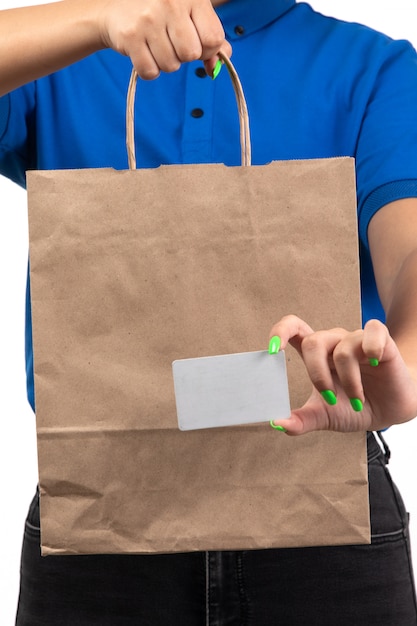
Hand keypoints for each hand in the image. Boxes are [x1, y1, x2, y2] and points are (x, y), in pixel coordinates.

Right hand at [98, 0, 231, 78]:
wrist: (116, 8)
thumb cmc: (160, 14)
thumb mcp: (190, 17)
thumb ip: (211, 40)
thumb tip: (216, 67)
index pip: (213, 39)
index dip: (207, 50)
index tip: (195, 44)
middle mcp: (170, 3)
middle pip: (191, 54)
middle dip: (183, 56)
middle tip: (171, 43)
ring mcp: (149, 19)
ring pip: (171, 65)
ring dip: (165, 63)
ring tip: (156, 45)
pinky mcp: (131, 36)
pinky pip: (150, 71)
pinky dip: (148, 69)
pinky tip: (143, 52)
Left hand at [269, 315, 416, 434]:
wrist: (390, 412)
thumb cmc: (354, 407)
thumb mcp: (325, 416)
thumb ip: (301, 420)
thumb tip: (276, 423)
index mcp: (315, 355)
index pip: (293, 328)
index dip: (280, 332)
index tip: (273, 351)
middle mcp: (333, 342)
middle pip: (313, 342)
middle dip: (317, 374)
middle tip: (329, 398)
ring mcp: (356, 340)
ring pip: (342, 348)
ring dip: (348, 381)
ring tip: (357, 400)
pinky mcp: (381, 341)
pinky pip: (372, 332)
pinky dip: (372, 348)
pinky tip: (374, 362)